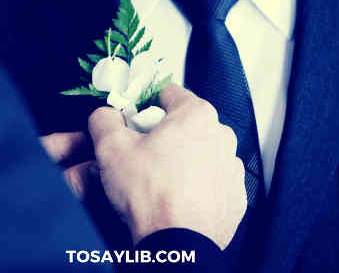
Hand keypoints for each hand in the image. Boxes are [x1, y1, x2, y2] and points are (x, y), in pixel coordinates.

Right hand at [88, 84, 246, 248]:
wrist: (178, 245)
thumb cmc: (153, 197)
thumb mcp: (111, 149)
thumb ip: (104, 121)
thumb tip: (104, 116)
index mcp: (196, 115)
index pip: (168, 93)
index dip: (145, 106)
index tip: (134, 121)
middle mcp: (221, 136)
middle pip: (185, 124)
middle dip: (163, 135)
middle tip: (141, 155)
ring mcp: (231, 167)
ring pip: (199, 152)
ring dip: (181, 160)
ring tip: (158, 180)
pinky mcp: (234, 195)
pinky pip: (211, 180)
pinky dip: (195, 185)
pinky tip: (175, 197)